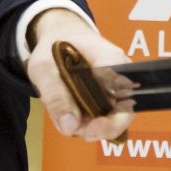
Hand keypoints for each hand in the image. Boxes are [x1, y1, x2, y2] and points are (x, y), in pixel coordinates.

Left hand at [25, 9, 133, 142]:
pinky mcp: (109, 97)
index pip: (123, 91)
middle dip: (105, 128)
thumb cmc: (55, 47)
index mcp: (110, 59)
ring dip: (96, 128)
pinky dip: (92, 124)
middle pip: (126, 109)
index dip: (111, 118)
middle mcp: (121, 74)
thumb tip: (69, 127)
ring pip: (116, 116)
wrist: (62, 37)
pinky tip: (75, 122)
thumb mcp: (44, 67)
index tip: (89, 129)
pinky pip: (106, 115)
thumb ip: (55, 95)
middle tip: (82, 134)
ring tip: (72, 127)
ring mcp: (116, 87)